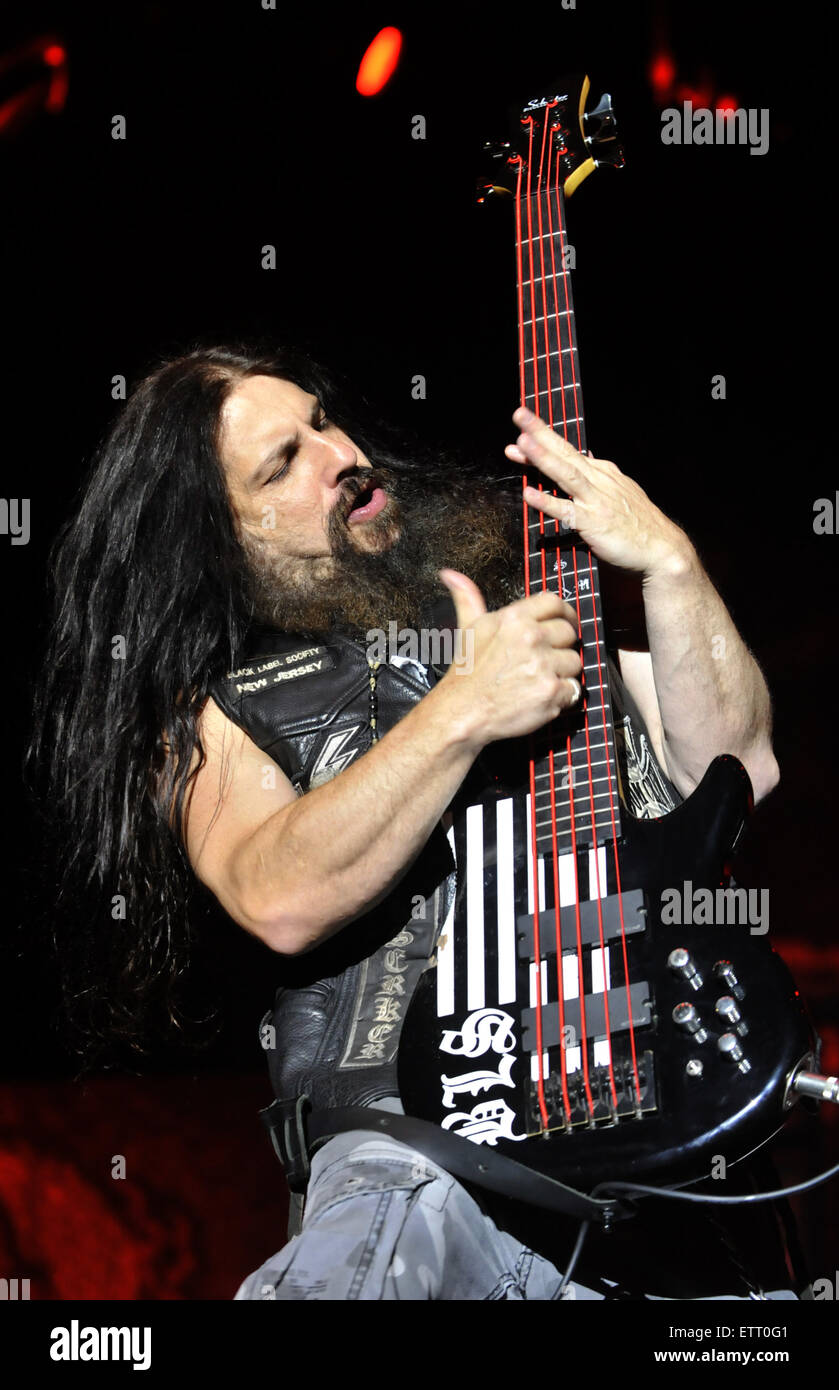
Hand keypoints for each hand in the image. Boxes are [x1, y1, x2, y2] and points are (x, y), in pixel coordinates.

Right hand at [435, 568, 581, 749]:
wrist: (462, 713)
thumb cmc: (467, 674)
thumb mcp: (468, 629)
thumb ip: (468, 598)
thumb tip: (451, 574)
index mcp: (514, 619)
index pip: (555, 603)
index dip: (565, 614)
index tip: (566, 624)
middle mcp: (531, 637)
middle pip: (570, 633)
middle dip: (560, 648)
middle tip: (541, 661)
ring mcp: (543, 664)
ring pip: (574, 662)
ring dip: (562, 673)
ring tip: (536, 681)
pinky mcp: (551, 691)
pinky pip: (573, 689)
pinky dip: (561, 696)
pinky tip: (538, 696)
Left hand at [505, 406, 693, 577]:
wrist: (663, 547)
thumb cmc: (638, 523)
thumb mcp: (619, 490)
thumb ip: (599, 475)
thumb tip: (587, 455)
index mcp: (602, 472)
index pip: (568, 451)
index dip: (545, 437)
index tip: (523, 425)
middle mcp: (598, 481)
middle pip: (565, 453)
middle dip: (540, 434)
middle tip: (520, 415)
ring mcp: (596, 501)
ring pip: (566, 474)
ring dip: (543, 458)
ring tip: (522, 444)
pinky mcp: (594, 523)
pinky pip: (567, 511)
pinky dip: (548, 502)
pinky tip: (530, 494)